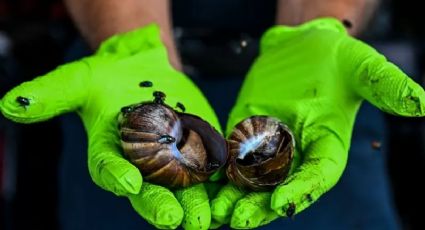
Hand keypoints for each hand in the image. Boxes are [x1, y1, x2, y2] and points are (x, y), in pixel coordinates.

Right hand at [0, 25, 219, 228]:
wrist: (143, 71)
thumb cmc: (108, 78)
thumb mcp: (79, 80)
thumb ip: (52, 94)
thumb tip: (10, 104)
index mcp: (111, 155)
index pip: (110, 169)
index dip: (117, 175)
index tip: (128, 181)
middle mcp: (141, 165)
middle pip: (150, 189)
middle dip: (160, 205)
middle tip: (172, 220)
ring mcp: (172, 162)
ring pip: (184, 188)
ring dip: (195, 204)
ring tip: (205, 219)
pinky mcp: (198, 151)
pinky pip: (210, 171)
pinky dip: (220, 184)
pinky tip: (231, 194)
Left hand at [211, 18, 424, 228]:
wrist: (302, 47)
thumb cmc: (336, 58)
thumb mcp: (361, 66)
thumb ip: (384, 85)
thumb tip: (421, 103)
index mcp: (328, 146)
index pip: (318, 176)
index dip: (301, 191)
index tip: (280, 203)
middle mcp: (297, 153)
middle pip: (279, 188)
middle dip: (258, 207)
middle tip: (237, 222)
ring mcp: (268, 147)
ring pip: (250, 180)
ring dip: (233, 198)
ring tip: (214, 214)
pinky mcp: (245, 133)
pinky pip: (231, 157)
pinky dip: (218, 173)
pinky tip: (203, 186)